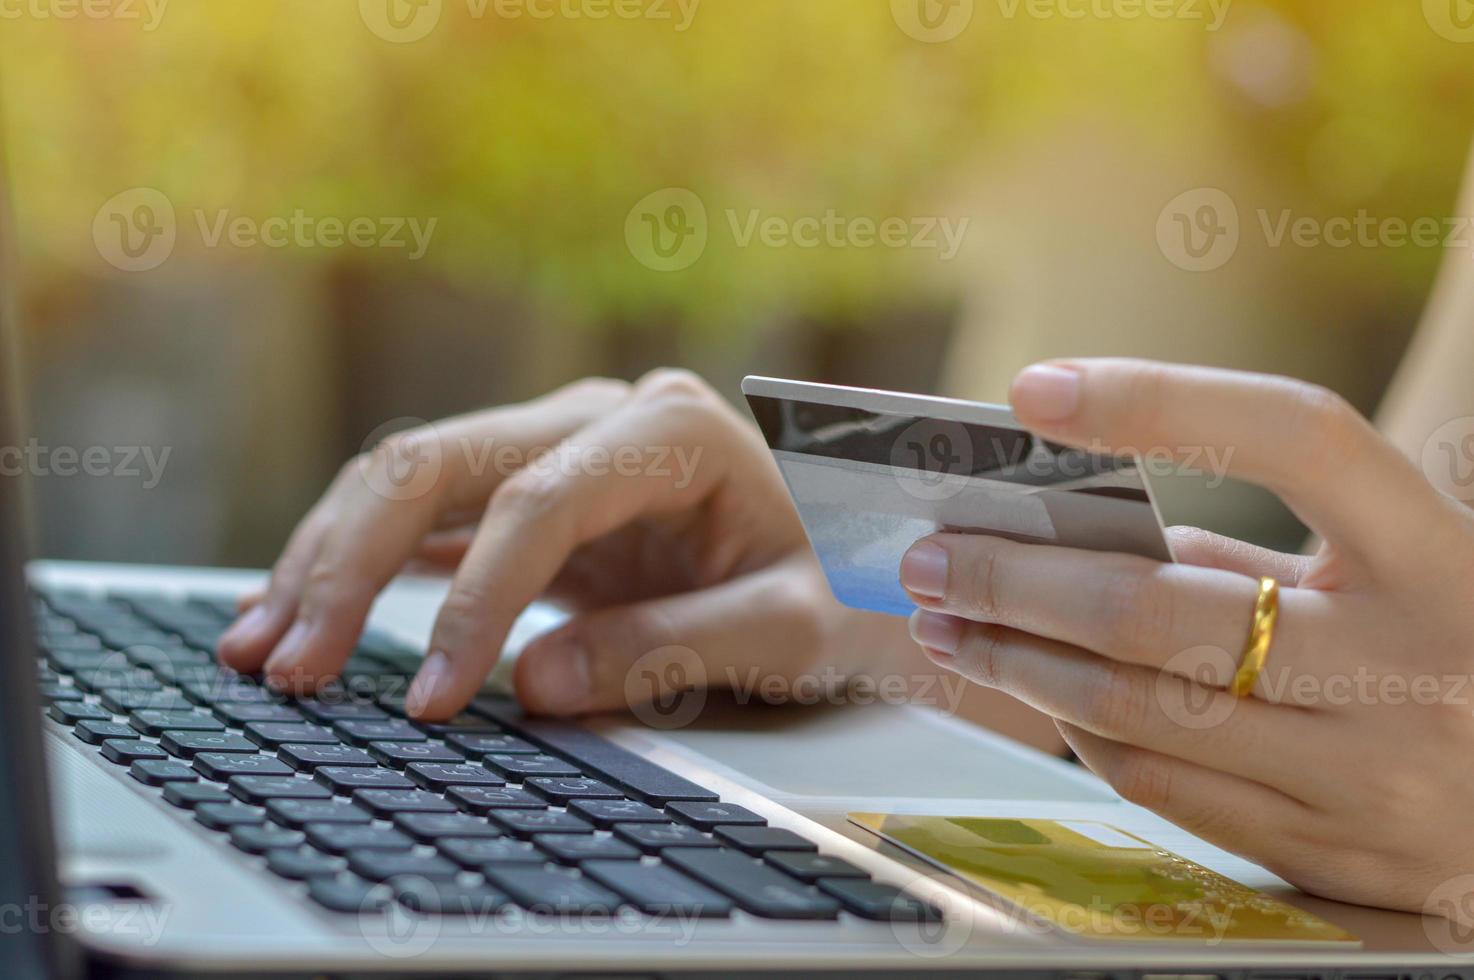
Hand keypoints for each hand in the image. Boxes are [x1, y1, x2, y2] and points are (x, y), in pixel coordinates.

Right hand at [218, 370, 890, 720]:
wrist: (855, 557)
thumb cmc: (840, 585)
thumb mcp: (789, 630)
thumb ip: (674, 648)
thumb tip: (528, 683)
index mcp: (671, 428)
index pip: (538, 502)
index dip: (475, 601)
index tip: (432, 697)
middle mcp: (601, 415)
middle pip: (439, 462)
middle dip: (351, 563)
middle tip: (288, 665)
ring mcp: (557, 444)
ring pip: (408, 476)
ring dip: (326, 557)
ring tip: (257, 644)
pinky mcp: (530, 488)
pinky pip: (424, 515)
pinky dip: (357, 563)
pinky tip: (296, 611)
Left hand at [901, 358, 1473, 913]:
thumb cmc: (1459, 659)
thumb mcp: (1402, 574)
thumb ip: (1260, 552)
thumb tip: (1083, 535)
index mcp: (1445, 557)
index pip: (1296, 439)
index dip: (1160, 401)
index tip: (1036, 391)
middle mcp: (1414, 668)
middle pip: (1161, 608)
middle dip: (1018, 577)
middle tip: (936, 554)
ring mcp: (1373, 776)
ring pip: (1140, 710)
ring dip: (1020, 660)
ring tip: (951, 622)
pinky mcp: (1333, 854)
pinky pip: (1166, 787)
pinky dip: (1082, 730)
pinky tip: (1037, 692)